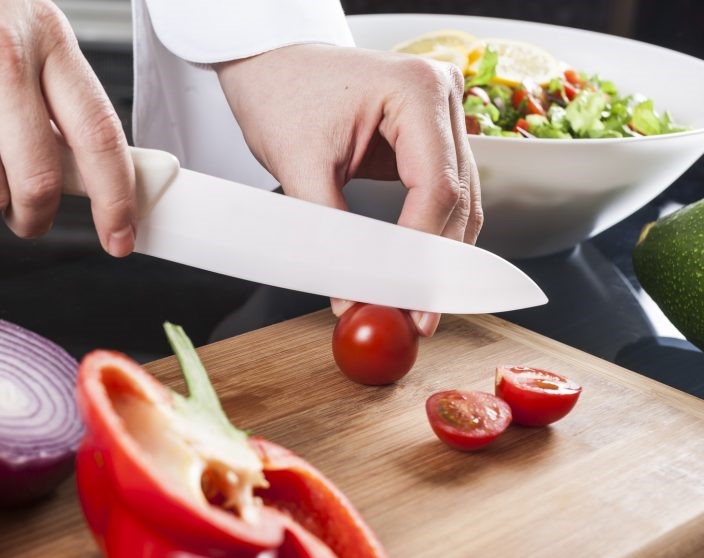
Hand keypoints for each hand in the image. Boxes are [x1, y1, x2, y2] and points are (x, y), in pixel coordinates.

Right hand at [0, 0, 136, 255]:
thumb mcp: (7, 23)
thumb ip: (42, 88)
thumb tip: (76, 167)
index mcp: (43, 34)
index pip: (100, 133)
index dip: (116, 197)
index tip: (120, 233)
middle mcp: (1, 56)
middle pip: (40, 181)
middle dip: (34, 217)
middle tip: (23, 217)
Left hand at [214, 44, 482, 335]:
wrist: (271, 65)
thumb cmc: (280, 95)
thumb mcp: (299, 165)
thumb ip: (329, 231)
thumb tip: (351, 297)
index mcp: (415, 90)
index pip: (436, 186)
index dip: (425, 252)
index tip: (409, 300)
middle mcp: (443, 95)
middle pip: (458, 197)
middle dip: (437, 264)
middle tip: (418, 318)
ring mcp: (444, 112)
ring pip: (461, 200)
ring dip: (440, 255)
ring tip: (416, 305)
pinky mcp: (433, 133)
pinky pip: (445, 191)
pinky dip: (431, 233)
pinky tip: (415, 270)